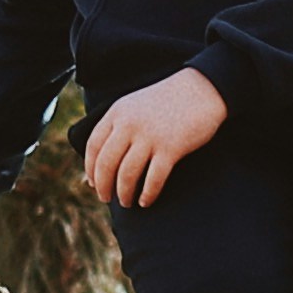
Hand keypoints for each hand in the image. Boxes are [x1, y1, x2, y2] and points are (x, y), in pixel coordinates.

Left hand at [82, 65, 230, 205]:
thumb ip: (117, 128)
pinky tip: (145, 201)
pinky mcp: (171, 148)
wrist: (201, 90)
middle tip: (106, 198)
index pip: (94, 146)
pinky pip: (153, 179)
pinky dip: (147, 194)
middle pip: (107, 163)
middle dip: (103, 186)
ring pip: (127, 174)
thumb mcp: (134, 107)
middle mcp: (130, 124)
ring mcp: (150, 136)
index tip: (93, 183)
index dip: (91, 168)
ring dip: (124, 193)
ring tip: (126, 202)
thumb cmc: (166, 102)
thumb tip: (100, 163)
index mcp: (117, 113)